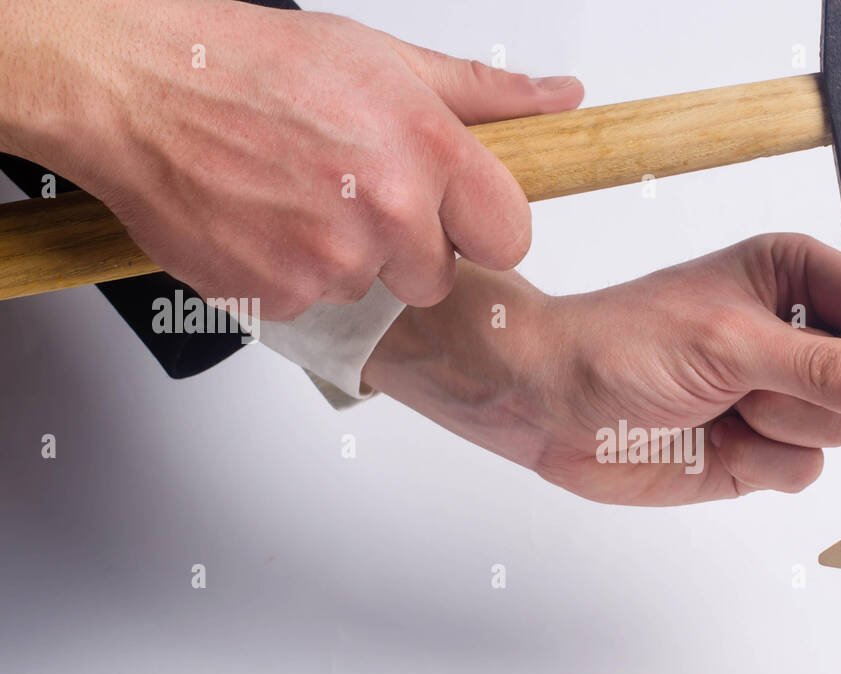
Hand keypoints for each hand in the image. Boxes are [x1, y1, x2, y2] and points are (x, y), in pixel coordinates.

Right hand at [0, 0, 582, 318]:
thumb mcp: (384, 59)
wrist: (137, 87)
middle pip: (438, 277)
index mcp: (429, 151)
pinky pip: (310, 305)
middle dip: (407, 247)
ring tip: (296, 196)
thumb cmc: (252, 64)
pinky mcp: (280, 298)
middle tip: (353, 193)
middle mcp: (389, 213)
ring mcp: (333, 262)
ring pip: (369, 291)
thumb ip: (486, 93)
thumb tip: (561, 100)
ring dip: (341, 257)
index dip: (478, 227)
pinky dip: (289, 274)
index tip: (452, 215)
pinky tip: (264, 221)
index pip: (510, 237)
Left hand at [363, 234, 840, 505]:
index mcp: (794, 277)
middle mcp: (797, 335)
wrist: (549, 402)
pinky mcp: (762, 450)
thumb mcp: (728, 344)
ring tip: (721, 406)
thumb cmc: (623, 345)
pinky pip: (805, 471)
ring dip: (780, 428)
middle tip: (751, 383)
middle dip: (815, 393)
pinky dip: (760, 464)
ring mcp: (782, 397)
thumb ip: (823, 367)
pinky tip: (714, 441)